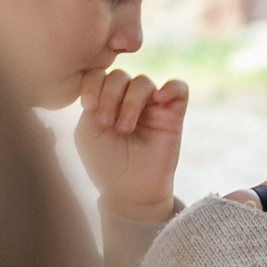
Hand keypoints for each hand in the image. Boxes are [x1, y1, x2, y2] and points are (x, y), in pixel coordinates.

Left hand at [74, 67, 188, 225]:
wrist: (130, 190)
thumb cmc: (106, 163)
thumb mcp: (88, 132)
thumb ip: (94, 103)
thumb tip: (112, 83)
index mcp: (105, 101)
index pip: (99, 76)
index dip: (93, 85)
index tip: (88, 107)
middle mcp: (127, 100)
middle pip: (119, 76)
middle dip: (110, 96)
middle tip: (106, 123)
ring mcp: (151, 105)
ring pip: (143, 82)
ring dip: (130, 103)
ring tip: (125, 128)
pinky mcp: (173, 113)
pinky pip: (178, 88)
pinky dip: (170, 88)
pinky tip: (159, 100)